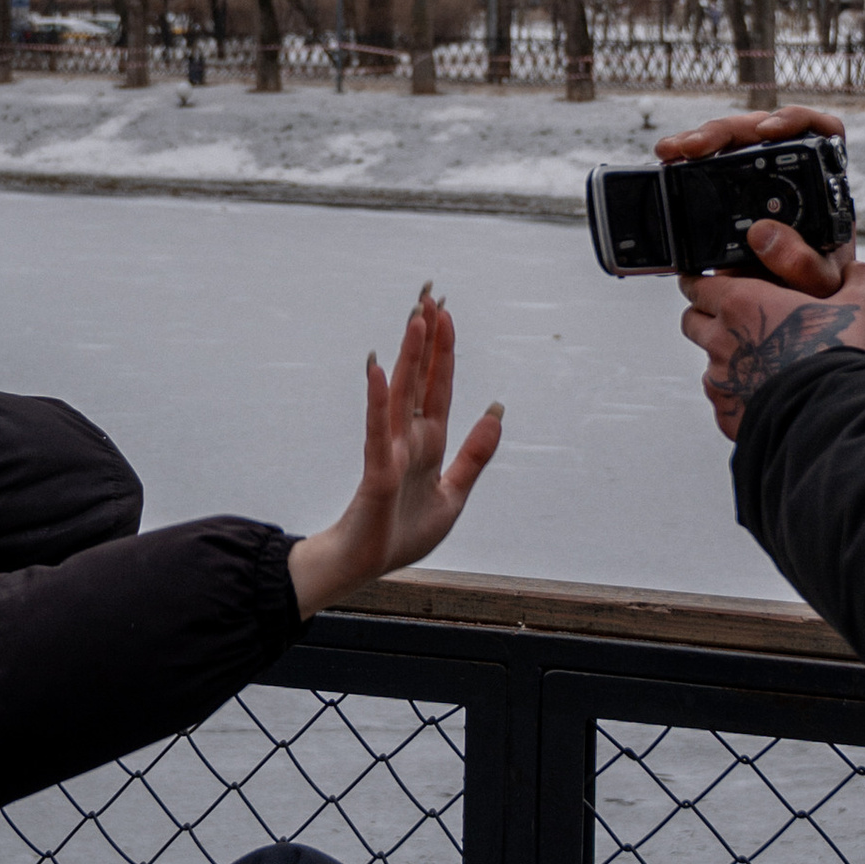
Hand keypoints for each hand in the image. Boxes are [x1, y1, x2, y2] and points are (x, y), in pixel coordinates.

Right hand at [288, 287, 503, 614]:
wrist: (367, 569)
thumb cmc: (402, 534)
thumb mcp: (454, 493)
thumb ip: (475, 454)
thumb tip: (498, 411)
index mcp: (429, 442)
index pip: (440, 387)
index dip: (445, 351)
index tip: (446, 313)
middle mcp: (408, 438)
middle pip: (420, 379)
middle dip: (426, 339)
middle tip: (429, 295)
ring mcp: (391, 451)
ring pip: (402, 394)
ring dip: (409, 356)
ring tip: (415, 319)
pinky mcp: (377, 472)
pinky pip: (378, 430)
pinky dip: (378, 400)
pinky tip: (379, 369)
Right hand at [655, 102, 858, 294]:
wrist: (785, 310)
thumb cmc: (812, 291)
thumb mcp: (818, 285)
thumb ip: (804, 265)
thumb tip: (765, 234)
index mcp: (821, 188)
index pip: (818, 132)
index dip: (796, 121)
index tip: (768, 132)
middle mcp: (789, 176)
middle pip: (761, 131)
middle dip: (726, 131)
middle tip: (697, 146)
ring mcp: (757, 181)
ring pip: (731, 141)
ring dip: (701, 140)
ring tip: (674, 151)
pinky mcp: (729, 192)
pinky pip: (708, 164)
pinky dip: (686, 160)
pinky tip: (670, 160)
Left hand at [679, 261, 864, 441]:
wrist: (836, 414)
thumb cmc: (838, 356)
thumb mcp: (858, 306)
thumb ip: (857, 281)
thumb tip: (861, 271)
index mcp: (741, 304)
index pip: (697, 284)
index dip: (702, 283)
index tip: (707, 284)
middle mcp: (722, 340)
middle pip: (692, 321)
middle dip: (705, 318)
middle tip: (734, 323)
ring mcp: (722, 381)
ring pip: (708, 366)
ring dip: (726, 363)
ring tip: (761, 368)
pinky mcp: (728, 416)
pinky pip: (724, 404)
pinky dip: (739, 400)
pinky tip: (767, 399)